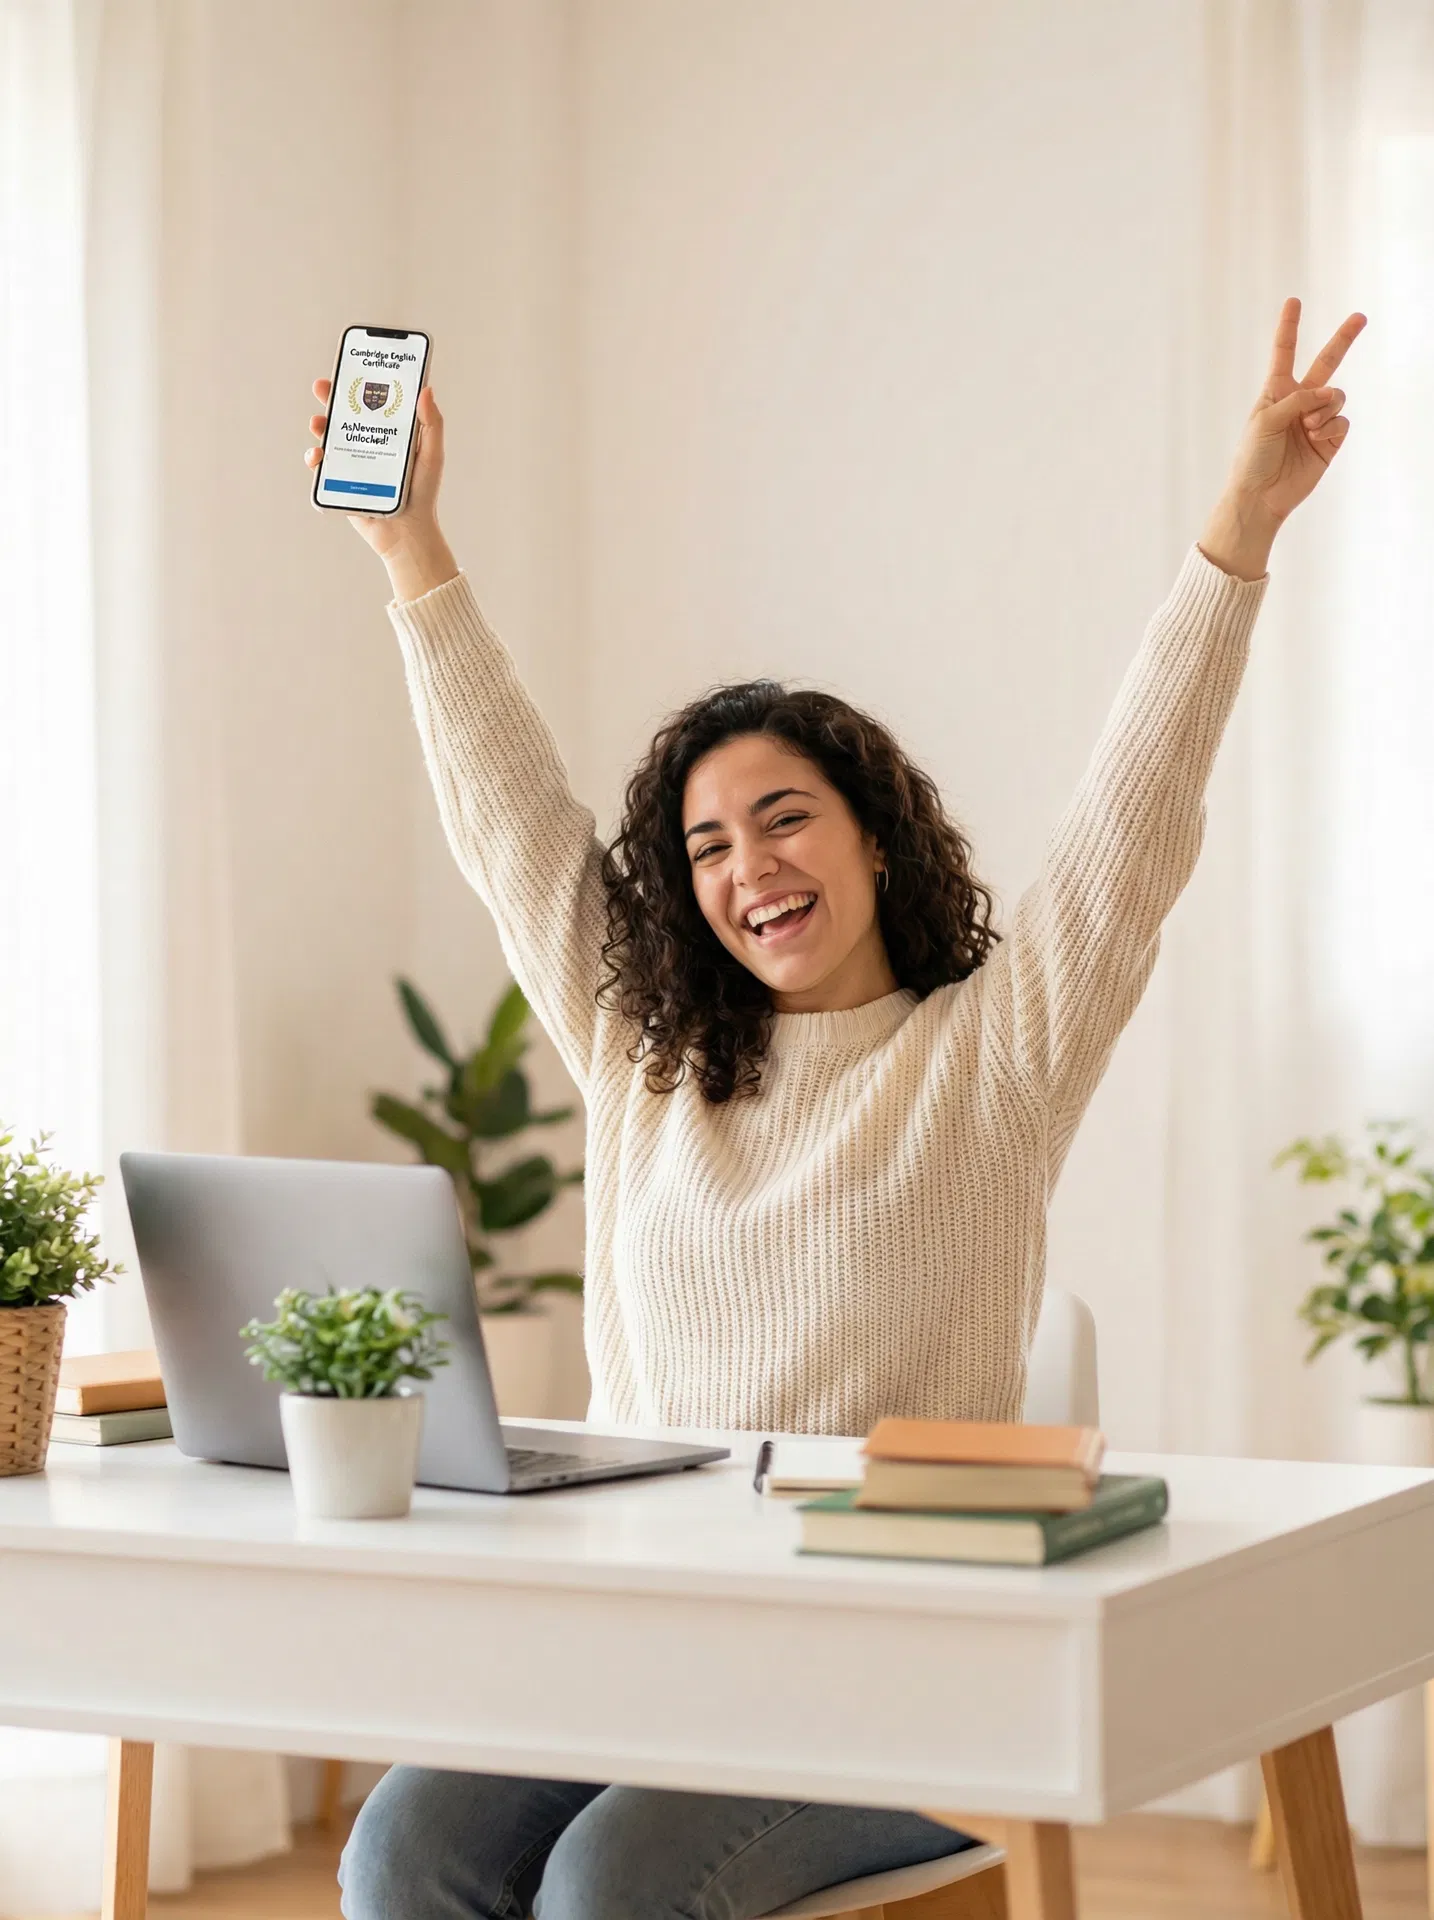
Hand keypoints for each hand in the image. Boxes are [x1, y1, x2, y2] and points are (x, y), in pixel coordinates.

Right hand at [305, 379, 457, 599]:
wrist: (407, 533)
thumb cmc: (423, 494)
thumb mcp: (432, 455)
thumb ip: (431, 424)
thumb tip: (426, 389)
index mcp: (388, 433)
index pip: (372, 401)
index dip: (360, 383)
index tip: (351, 366)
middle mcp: (368, 443)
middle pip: (345, 414)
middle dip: (331, 398)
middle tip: (323, 387)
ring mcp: (352, 462)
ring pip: (329, 437)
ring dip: (319, 425)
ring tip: (318, 422)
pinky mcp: (340, 482)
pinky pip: (321, 466)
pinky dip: (315, 458)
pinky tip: (318, 455)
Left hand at [1200, 297, 1365, 579]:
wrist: (1261, 496)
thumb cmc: (1253, 458)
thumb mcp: (1267, 420)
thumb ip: (1298, 400)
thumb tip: (1331, 394)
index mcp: (1275, 392)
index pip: (1284, 353)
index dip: (1289, 327)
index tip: (1293, 301)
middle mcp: (1298, 402)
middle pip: (1326, 363)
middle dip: (1343, 340)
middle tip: (1360, 317)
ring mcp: (1316, 420)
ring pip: (1337, 396)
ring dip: (1325, 408)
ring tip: (1308, 428)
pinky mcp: (1330, 440)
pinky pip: (1342, 420)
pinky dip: (1331, 426)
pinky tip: (1317, 437)